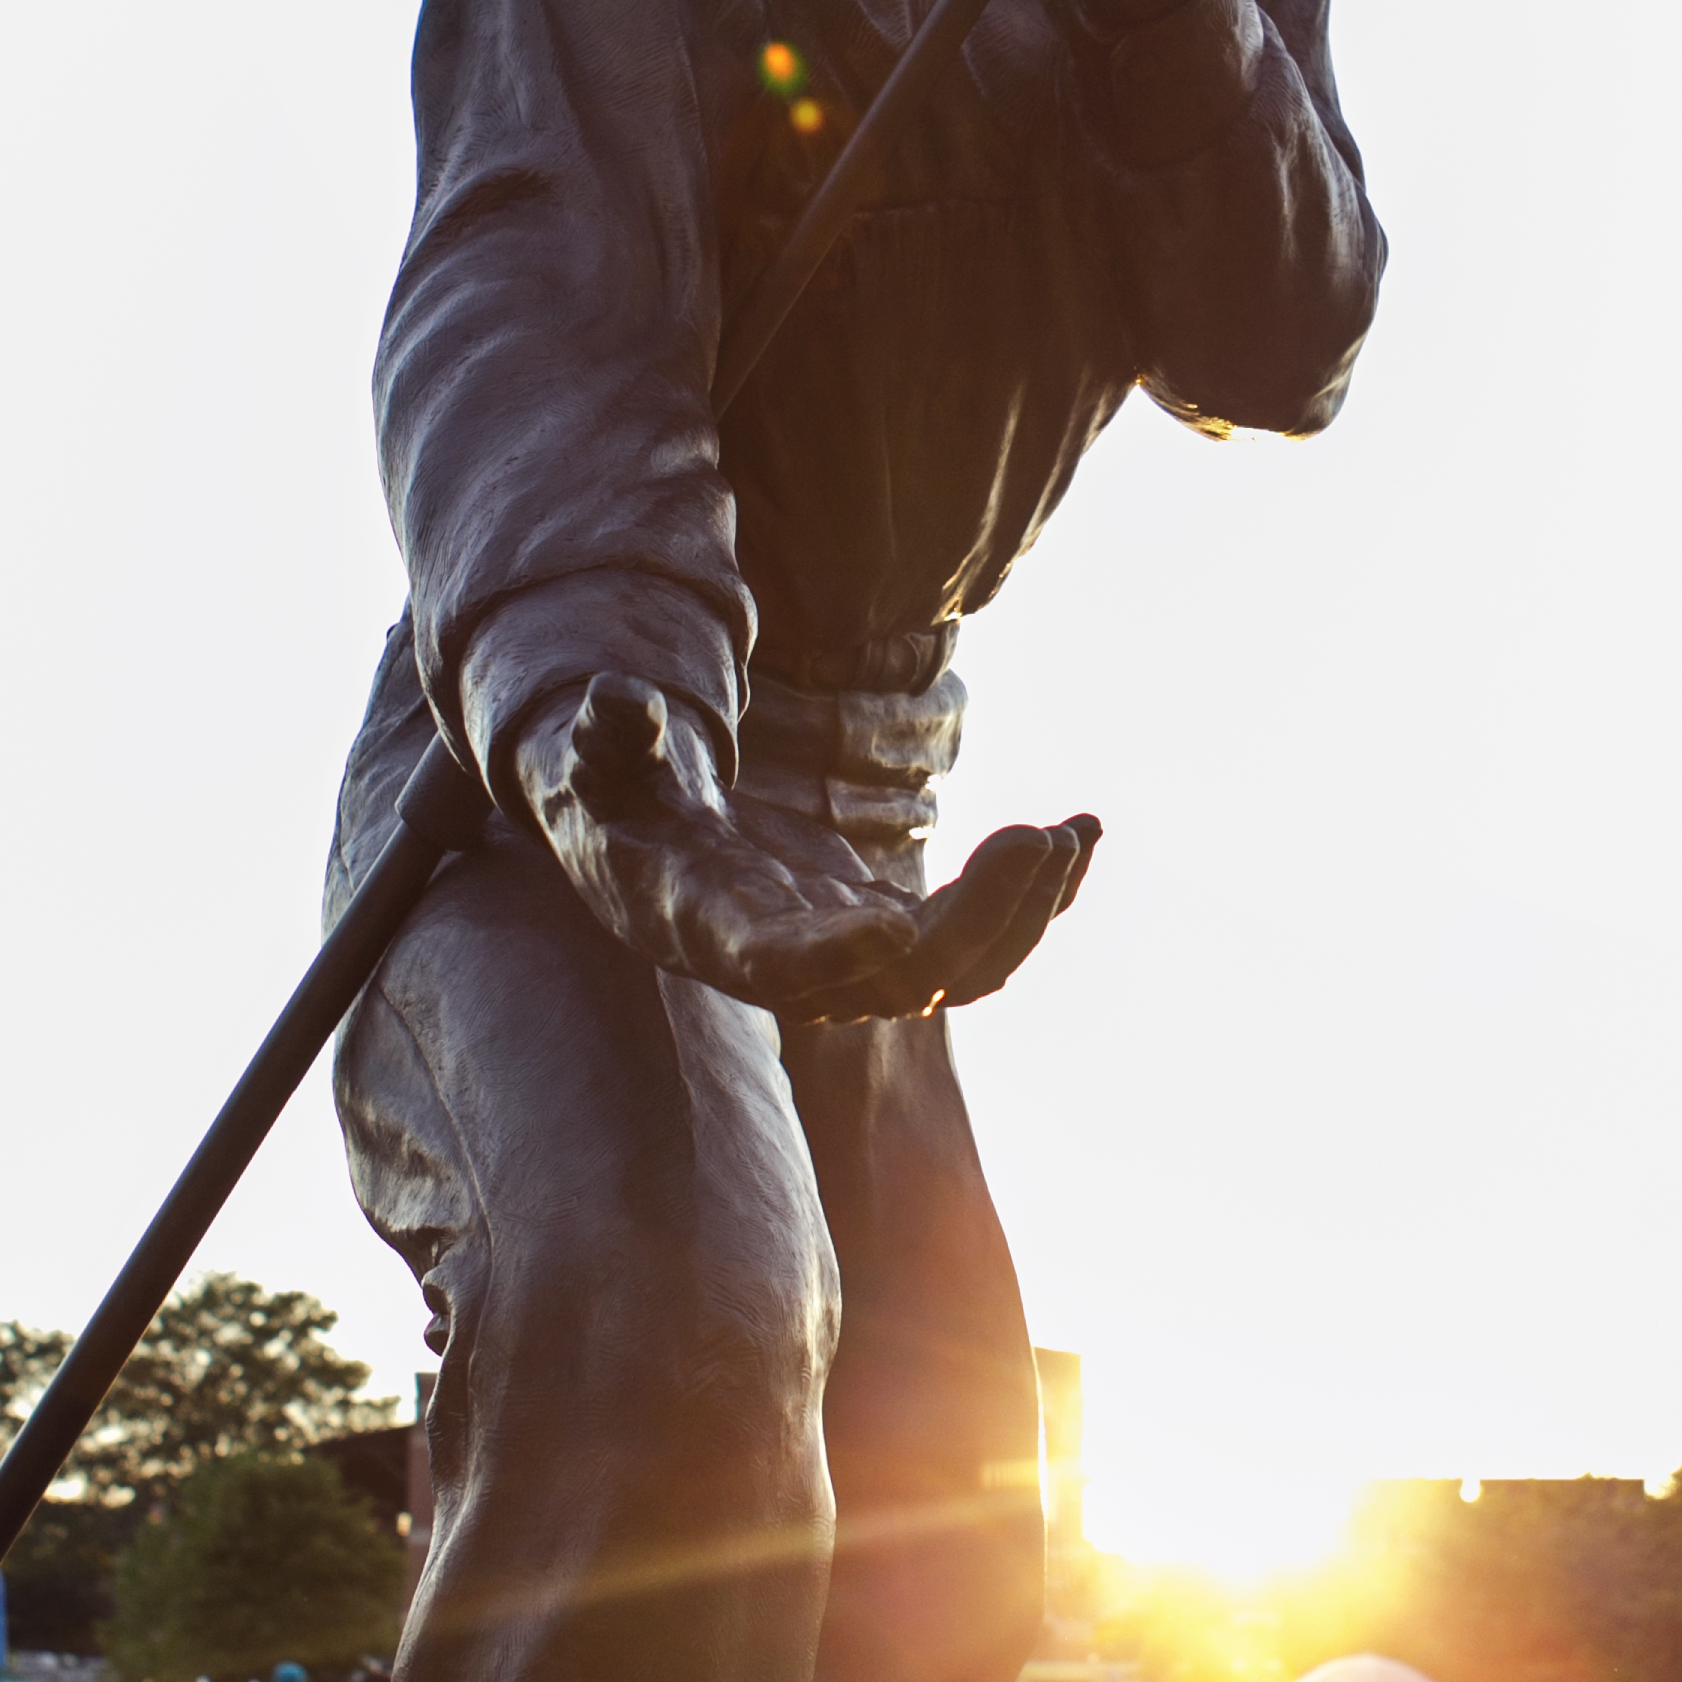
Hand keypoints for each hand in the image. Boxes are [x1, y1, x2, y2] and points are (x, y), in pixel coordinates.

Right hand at [518, 675, 1099, 1022]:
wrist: (650, 861)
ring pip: (960, 970)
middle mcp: (796, 969)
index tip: (895, 932)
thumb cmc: (619, 803)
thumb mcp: (600, 764)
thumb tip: (616, 702)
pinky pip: (982, 936)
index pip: (776, 966)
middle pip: (903, 979)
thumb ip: (611, 738)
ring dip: (1027, 913)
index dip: (832, 959)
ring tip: (1074, 834)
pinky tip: (1081, 832)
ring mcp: (855, 963)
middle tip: (1038, 838)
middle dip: (979, 918)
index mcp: (716, 930)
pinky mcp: (894, 938)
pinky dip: (1036, 894)